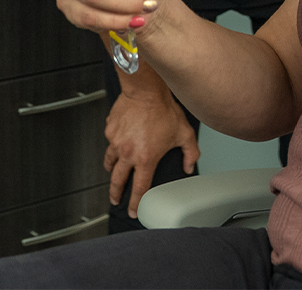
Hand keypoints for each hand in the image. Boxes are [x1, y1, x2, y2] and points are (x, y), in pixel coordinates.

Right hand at [104, 82, 199, 218]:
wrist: (145, 90)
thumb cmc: (163, 109)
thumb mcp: (184, 133)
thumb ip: (191, 153)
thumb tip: (189, 166)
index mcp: (145, 159)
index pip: (139, 188)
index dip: (136, 203)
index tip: (134, 210)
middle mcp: (128, 153)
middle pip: (117, 182)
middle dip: (116, 194)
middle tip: (116, 199)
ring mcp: (116, 142)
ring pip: (110, 162)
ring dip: (112, 170)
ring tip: (115, 172)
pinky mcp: (110, 130)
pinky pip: (110, 142)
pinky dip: (114, 144)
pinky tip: (121, 140)